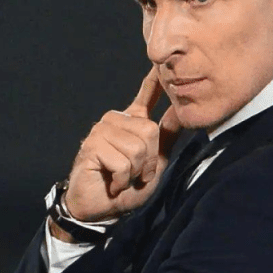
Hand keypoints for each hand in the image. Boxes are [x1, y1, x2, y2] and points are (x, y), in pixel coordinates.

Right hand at [63, 66, 180, 221]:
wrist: (99, 209)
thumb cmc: (126, 187)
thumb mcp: (154, 162)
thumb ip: (165, 137)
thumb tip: (180, 112)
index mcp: (131, 122)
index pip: (145, 96)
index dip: (154, 81)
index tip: (159, 63)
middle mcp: (115, 121)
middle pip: (149, 130)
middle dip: (148, 160)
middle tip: (136, 174)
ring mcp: (101, 131)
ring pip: (137, 147)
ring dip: (135, 171)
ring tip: (123, 178)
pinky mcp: (92, 146)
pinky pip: (123, 161)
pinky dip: (123, 178)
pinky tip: (113, 182)